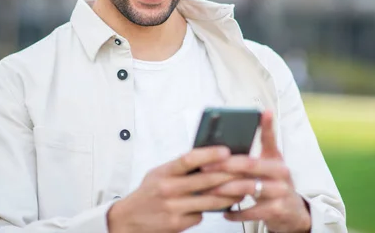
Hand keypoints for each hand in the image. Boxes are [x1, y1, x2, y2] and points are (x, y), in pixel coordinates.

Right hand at [107, 146, 243, 232]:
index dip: (209, 154)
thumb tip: (208, 156)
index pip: (189, 159)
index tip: (226, 151)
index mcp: (164, 172)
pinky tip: (220, 206)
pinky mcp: (176, 224)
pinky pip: (201, 215)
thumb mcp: (159, 173)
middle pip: (205, 181)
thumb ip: (180, 167)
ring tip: (244, 189)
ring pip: (209, 201)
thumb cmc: (148, 192)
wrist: (128, 219)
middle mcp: (168, 189)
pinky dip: (211, 210)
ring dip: (230, 196)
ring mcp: (172, 207)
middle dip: (230, 176)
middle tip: (247, 171)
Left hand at [202, 111, 310, 232]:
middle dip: (224, 165)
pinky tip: (224, 212)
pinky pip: (252, 211)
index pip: (269, 139)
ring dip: (226, 189)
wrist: (293, 214)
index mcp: (276, 159)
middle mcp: (281, 173)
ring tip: (210, 190)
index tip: (262, 112)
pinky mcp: (277, 210)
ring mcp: (281, 192)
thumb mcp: (271, 164)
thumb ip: (257, 150)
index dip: (266, 125)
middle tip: (205, 166)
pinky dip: (236, 212)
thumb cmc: (274, 184)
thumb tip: (246, 126)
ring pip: (249, 187)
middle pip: (250, 164)